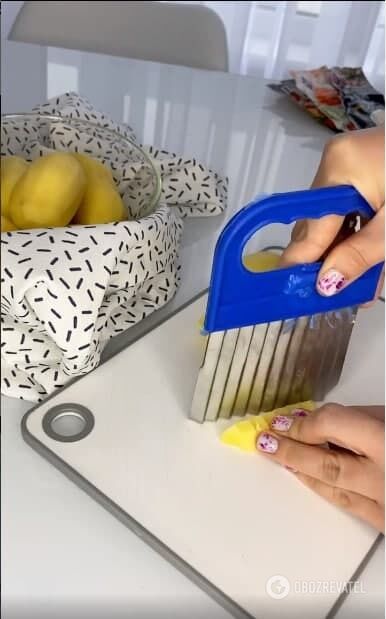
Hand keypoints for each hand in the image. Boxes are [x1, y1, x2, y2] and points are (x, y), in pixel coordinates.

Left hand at [256, 404, 384, 531]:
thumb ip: (358, 417)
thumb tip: (321, 420)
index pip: (331, 426)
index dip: (304, 423)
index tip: (284, 421)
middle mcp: (383, 479)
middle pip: (324, 464)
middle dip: (290, 450)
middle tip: (264, 440)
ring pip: (333, 490)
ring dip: (301, 471)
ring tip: (276, 455)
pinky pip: (350, 506)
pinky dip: (324, 489)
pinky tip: (306, 477)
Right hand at [281, 128, 384, 297]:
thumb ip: (361, 254)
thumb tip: (326, 284)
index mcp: (340, 168)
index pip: (311, 226)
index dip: (301, 263)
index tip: (291, 292)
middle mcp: (338, 161)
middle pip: (320, 223)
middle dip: (328, 261)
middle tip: (331, 298)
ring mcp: (352, 163)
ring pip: (337, 219)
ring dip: (347, 253)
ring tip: (357, 287)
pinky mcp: (367, 169)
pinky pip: (353, 208)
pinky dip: (361, 235)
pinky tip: (369, 261)